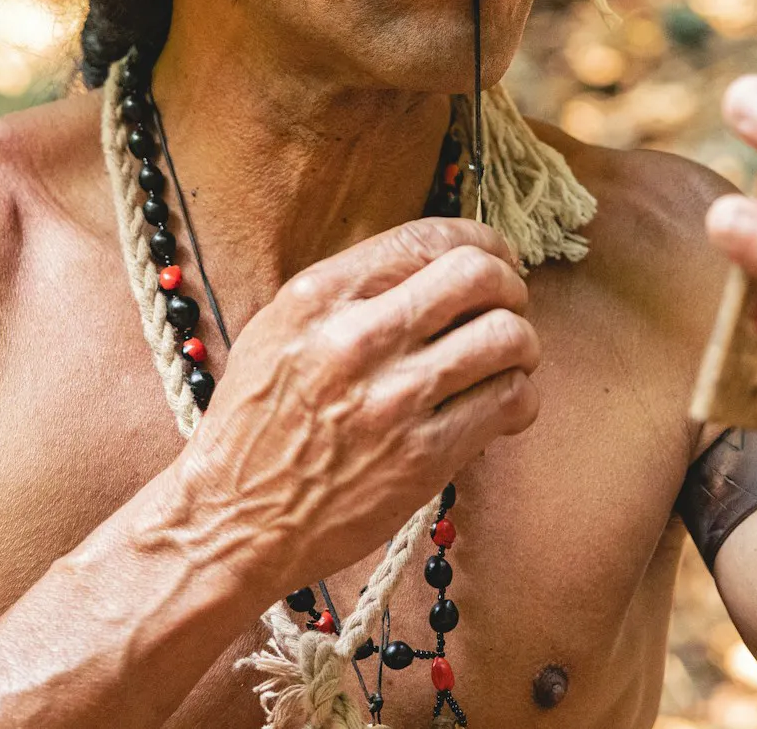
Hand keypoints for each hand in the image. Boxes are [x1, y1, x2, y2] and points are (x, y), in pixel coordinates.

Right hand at [173, 217, 540, 585]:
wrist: (234, 519)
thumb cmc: (257, 423)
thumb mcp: (280, 330)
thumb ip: (353, 290)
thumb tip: (438, 263)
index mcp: (317, 298)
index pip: (428, 236)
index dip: (480, 241)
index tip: (493, 259)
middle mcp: (356, 339)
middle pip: (480, 275)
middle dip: (509, 285)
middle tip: (506, 307)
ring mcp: (393, 400)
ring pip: (506, 336)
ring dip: (522, 343)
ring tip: (507, 360)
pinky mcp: (423, 457)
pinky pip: (509, 401)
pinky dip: (520, 397)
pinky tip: (502, 404)